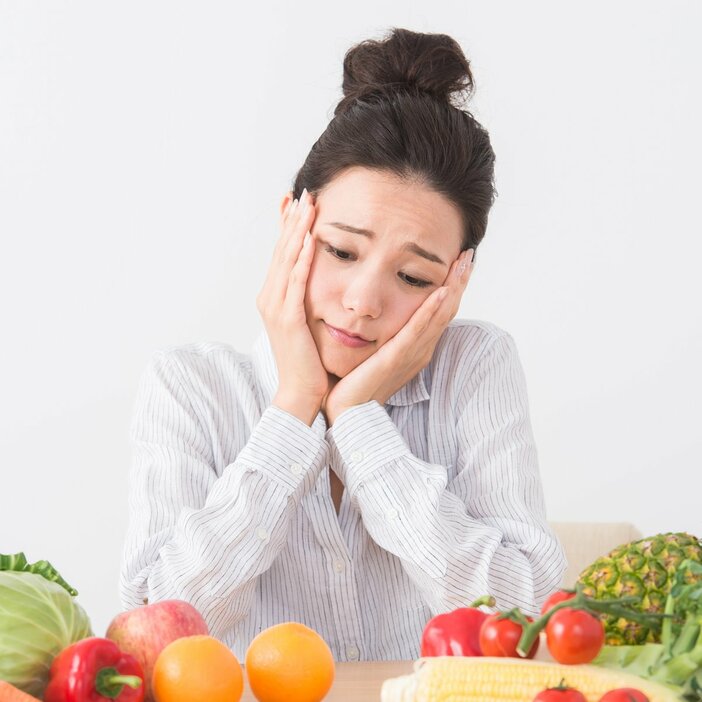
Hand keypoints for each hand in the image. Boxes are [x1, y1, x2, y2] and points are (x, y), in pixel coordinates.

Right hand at [256, 188, 326, 422]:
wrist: (302, 393)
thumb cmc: (308, 360)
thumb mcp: (305, 322)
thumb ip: (307, 297)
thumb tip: (317, 278)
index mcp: (274, 297)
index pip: (282, 254)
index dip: (288, 226)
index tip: (297, 201)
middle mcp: (270, 298)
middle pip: (282, 250)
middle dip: (292, 220)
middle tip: (304, 191)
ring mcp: (276, 308)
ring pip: (287, 260)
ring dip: (297, 231)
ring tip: (307, 205)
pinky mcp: (288, 320)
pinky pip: (296, 283)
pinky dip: (302, 259)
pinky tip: (310, 239)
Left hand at [321, 248, 474, 424]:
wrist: (346, 415)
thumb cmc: (354, 384)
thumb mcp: (374, 352)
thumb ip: (383, 334)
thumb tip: (379, 313)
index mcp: (416, 347)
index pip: (439, 312)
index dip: (452, 286)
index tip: (459, 262)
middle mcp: (420, 350)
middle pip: (447, 310)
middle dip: (459, 281)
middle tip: (469, 254)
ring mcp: (411, 355)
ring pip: (439, 316)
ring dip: (453, 288)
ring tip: (463, 263)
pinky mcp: (396, 358)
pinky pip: (417, 331)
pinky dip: (431, 310)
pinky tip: (441, 291)